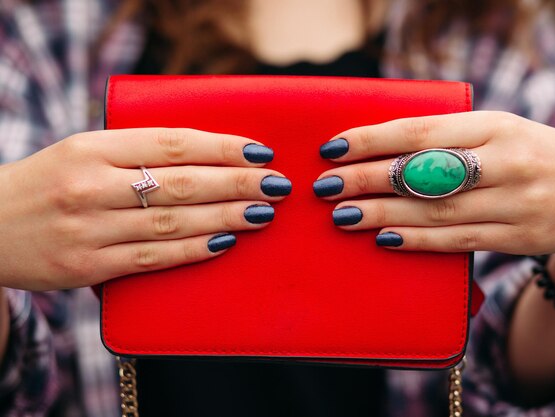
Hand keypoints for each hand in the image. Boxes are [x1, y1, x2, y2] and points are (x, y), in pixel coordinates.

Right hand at [0, 128, 290, 289]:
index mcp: (92, 147)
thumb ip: (136, 151)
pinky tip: (225, 242)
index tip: (260, 152)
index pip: (173, 143)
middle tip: (277, 185)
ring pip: (173, 221)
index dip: (223, 147)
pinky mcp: (86, 266)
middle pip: (182, 182)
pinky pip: (152, 258)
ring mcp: (89, 228)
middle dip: (237, 183)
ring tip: (263, 213)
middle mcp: (90, 184)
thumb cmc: (48, 182)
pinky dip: (193, 249)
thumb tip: (209, 155)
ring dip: (226, 217)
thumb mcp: (83, 150)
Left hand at [314, 111, 554, 255]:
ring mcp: (516, 202)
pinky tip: (384, 238)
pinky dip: (419, 240)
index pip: (421, 129)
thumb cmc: (539, 153)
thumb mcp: (501, 130)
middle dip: (366, 178)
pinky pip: (459, 240)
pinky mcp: (522, 237)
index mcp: (496, 125)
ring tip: (342, 216)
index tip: (333, 148)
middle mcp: (507, 161)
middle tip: (324, 186)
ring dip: (382, 213)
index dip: (373, 139)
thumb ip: (450, 138)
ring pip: (436, 210)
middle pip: (422, 171)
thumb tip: (380, 151)